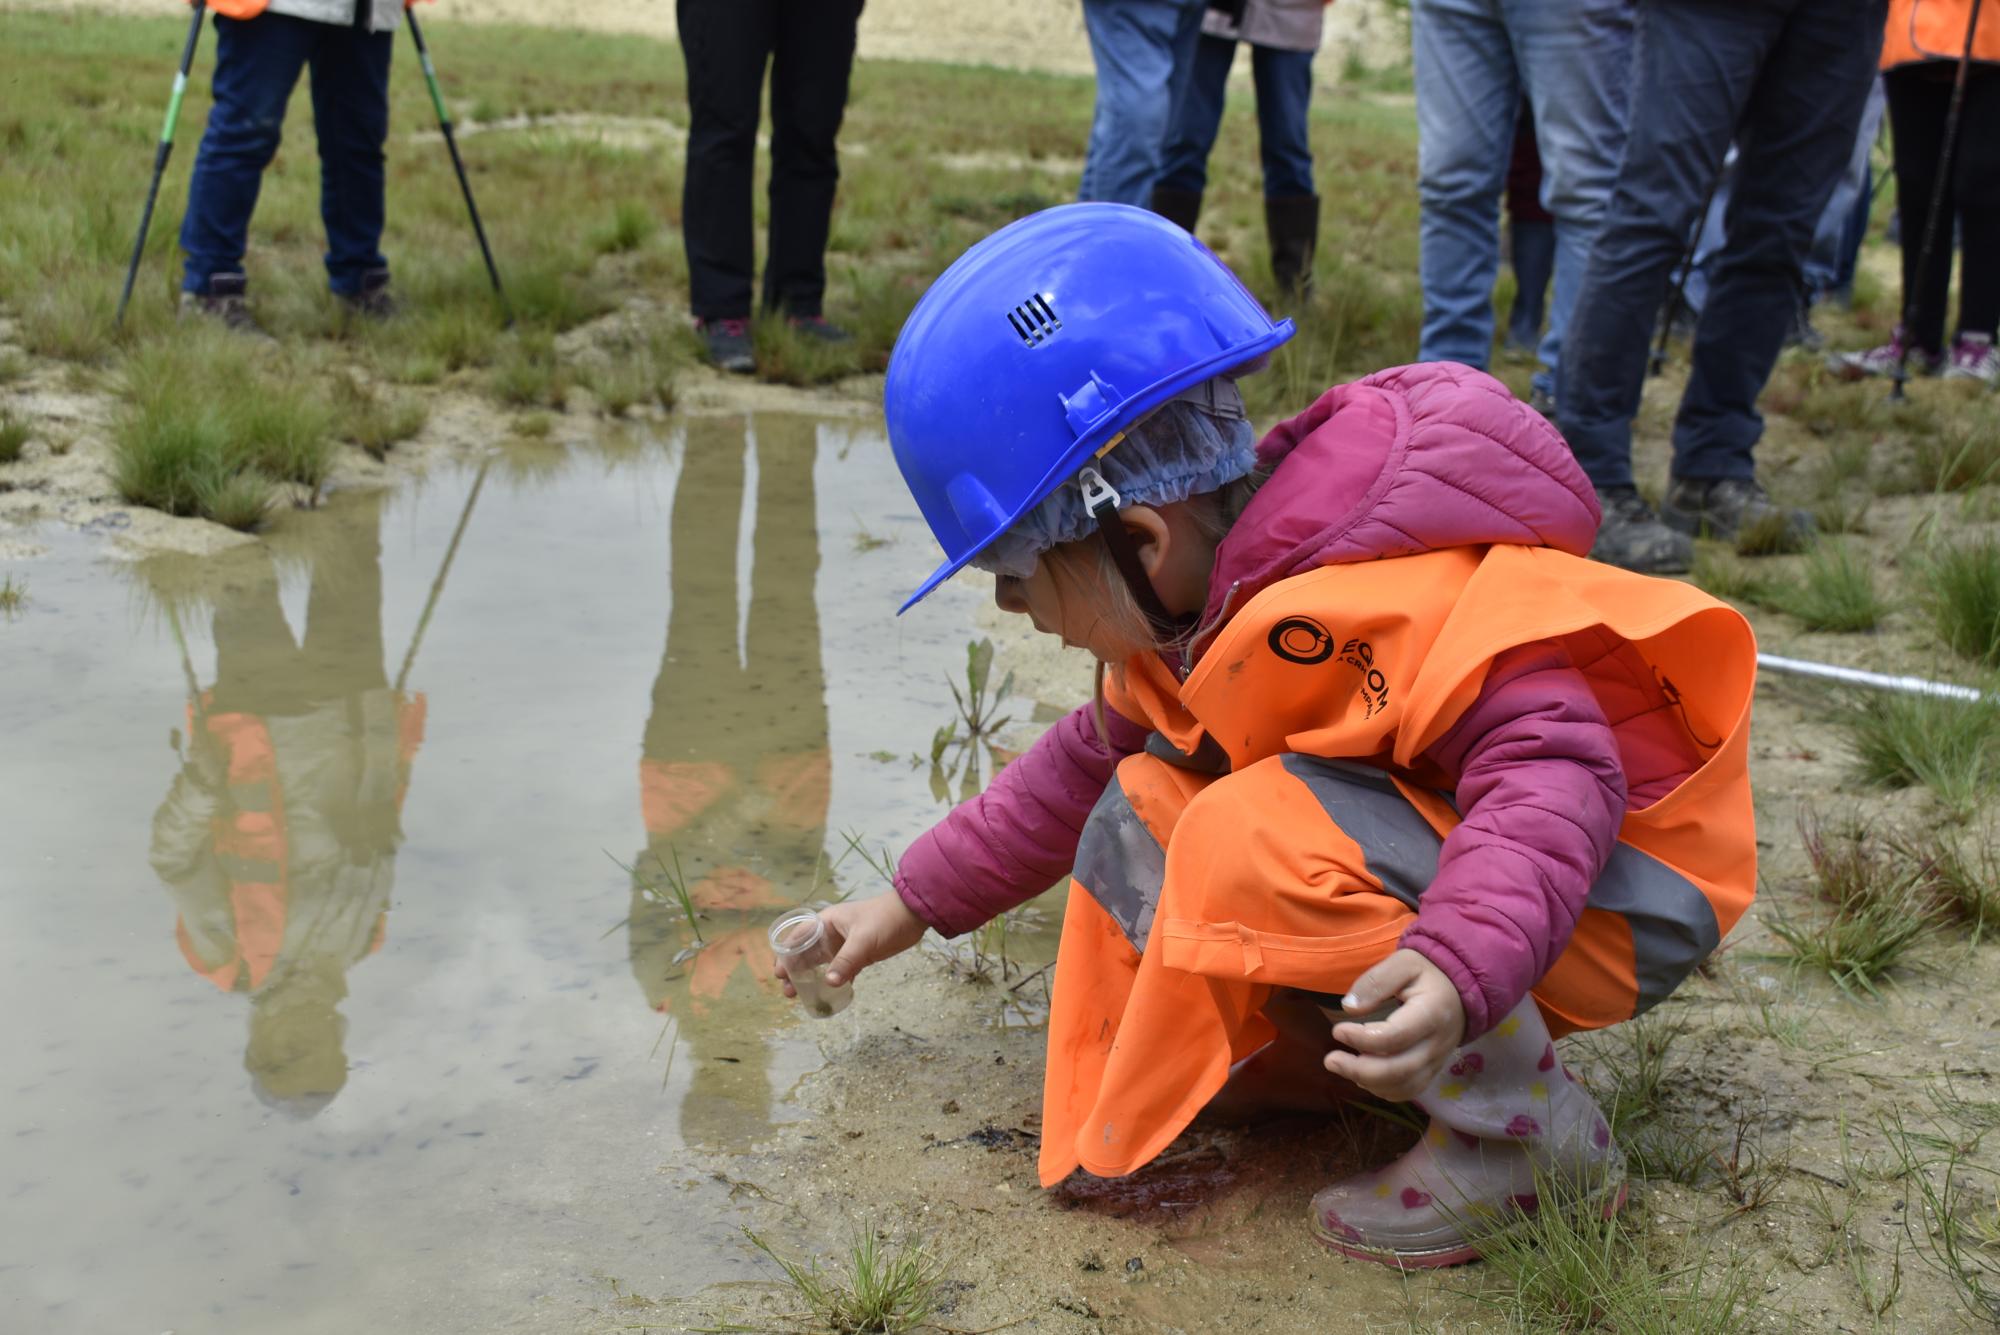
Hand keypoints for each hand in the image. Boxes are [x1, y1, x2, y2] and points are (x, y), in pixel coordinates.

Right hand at [774, 892, 928, 995]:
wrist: (913, 916)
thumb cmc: (885, 919)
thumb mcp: (863, 940)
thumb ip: (847, 960)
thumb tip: (829, 983)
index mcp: (827, 922)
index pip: (799, 938)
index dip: (787, 955)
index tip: (780, 973)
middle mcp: (831, 934)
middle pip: (806, 954)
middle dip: (795, 972)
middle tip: (788, 992)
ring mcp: (844, 945)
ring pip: (822, 964)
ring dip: (811, 979)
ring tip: (800, 997)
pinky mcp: (858, 955)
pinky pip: (840, 970)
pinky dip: (833, 981)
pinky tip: (829, 995)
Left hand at [1322, 949, 1466, 1102]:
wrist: (1459, 991)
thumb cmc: (1427, 974)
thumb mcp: (1403, 963)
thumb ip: (1376, 981)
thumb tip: (1349, 1008)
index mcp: (1432, 1014)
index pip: (1394, 1037)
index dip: (1361, 1039)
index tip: (1337, 1030)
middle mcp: (1437, 1044)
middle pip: (1398, 1070)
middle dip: (1359, 1070)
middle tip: (1330, 1060)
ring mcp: (1437, 1061)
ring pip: (1403, 1086)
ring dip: (1368, 1082)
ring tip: (1342, 1066)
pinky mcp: (1432, 1070)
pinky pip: (1409, 1090)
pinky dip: (1383, 1089)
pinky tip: (1362, 1075)